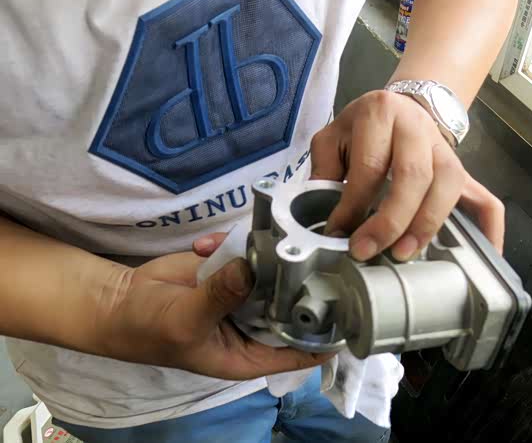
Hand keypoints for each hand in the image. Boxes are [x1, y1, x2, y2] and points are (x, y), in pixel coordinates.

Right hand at [96, 252, 331, 379]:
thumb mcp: (187, 320)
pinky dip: (233, 245)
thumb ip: (221, 295)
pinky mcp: (232, 269)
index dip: (325, 335)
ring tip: (262, 242)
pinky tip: (205, 246)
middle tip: (315, 256)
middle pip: (294, 306)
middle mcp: (255, 325)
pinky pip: (247, 254)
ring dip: (269, 259)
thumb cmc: (152, 328)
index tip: (346, 308)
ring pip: (274, 275)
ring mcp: (245, 295)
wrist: (120, 301)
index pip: (302, 351)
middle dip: (302, 284)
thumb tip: (249, 267)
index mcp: (251, 354)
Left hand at [309, 90, 504, 260]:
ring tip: (404, 253)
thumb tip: (323, 217)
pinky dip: (489, 229)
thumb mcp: (333, 137)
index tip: (339, 233)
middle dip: (390, 220)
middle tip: (368, 250)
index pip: (370, 165)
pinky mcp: (463, 172)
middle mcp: (418, 128)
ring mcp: (446, 150)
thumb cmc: (364, 128)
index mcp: (381, 113)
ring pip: (448, 186)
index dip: (353, 204)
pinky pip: (486, 199)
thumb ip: (323, 171)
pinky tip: (483, 254)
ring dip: (427, 224)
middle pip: (413, 175)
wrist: (404, 106)